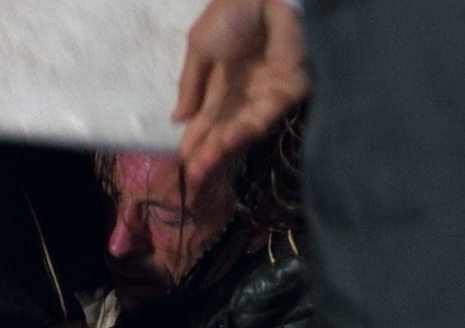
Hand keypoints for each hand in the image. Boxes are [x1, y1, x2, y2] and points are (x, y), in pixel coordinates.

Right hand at [173, 0, 308, 182]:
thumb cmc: (232, 13)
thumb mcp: (200, 45)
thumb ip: (190, 83)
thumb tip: (176, 118)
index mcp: (221, 78)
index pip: (206, 114)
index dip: (194, 136)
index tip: (181, 159)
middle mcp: (243, 90)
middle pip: (223, 127)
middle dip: (207, 150)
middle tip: (191, 174)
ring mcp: (265, 93)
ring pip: (241, 127)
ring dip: (222, 147)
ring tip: (204, 164)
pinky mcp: (288, 93)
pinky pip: (263, 117)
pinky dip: (243, 131)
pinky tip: (225, 142)